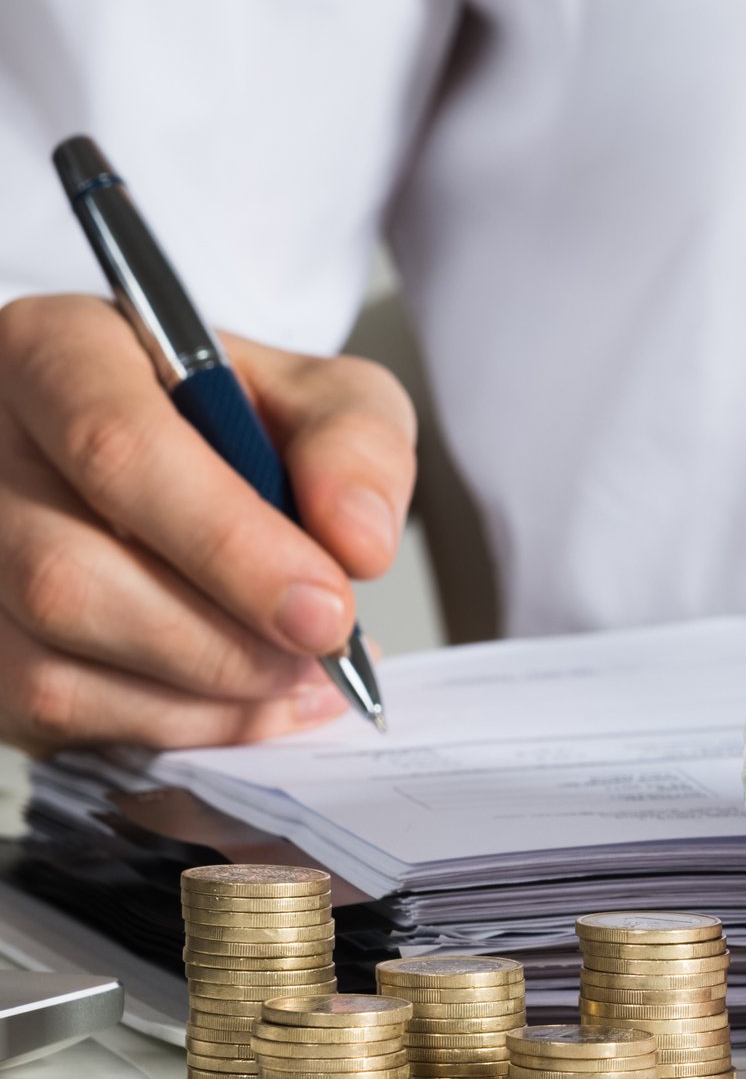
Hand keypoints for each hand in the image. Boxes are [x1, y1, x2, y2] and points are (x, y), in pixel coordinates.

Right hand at [0, 294, 414, 753]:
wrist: (194, 462)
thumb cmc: (244, 423)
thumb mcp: (327, 400)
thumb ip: (358, 449)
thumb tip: (357, 542)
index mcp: (57, 353)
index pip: (115, 448)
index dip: (229, 544)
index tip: (328, 609)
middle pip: (66, 576)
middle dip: (222, 642)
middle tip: (321, 652)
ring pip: (53, 666)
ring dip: (206, 694)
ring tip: (298, 671)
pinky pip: (59, 717)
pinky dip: (180, 725)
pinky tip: (252, 698)